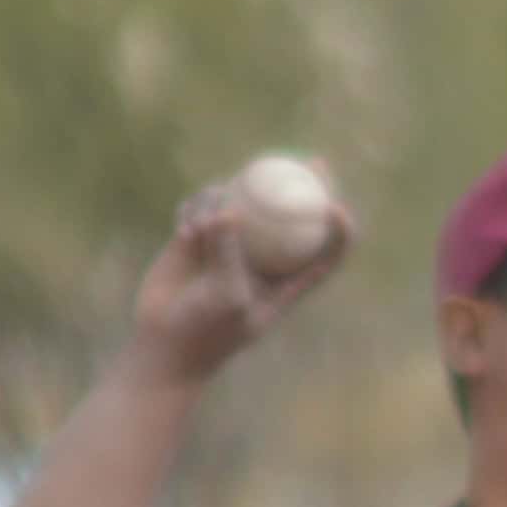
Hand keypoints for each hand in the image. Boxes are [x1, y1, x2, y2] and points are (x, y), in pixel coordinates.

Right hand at [124, 172, 359, 385]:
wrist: (164, 344)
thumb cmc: (205, 332)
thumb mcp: (226, 296)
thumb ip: (230, 253)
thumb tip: (230, 208)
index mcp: (286, 283)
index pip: (326, 253)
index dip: (341, 230)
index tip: (334, 207)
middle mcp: (263, 259)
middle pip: (295, 214)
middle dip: (310, 183)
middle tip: (310, 162)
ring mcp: (232, 244)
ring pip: (242, 201)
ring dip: (225, 201)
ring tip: (204, 228)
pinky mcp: (200, 237)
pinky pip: (203, 207)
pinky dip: (196, 211)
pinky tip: (185, 230)